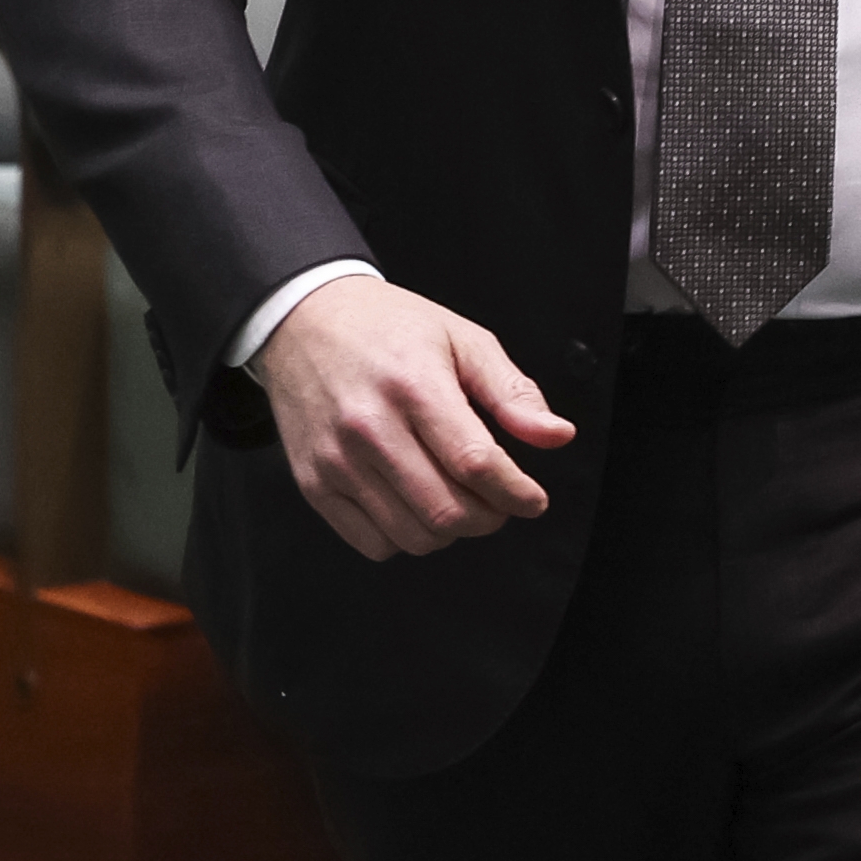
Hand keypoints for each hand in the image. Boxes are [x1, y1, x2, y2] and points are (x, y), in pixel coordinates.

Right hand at [250, 276, 577, 561]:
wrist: (303, 318)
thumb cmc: (388, 327)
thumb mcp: (461, 339)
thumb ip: (512, 392)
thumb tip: (557, 436)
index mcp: (413, 384)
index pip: (476, 463)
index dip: (517, 493)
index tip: (533, 498)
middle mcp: (369, 426)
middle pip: (446, 510)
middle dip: (490, 517)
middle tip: (498, 501)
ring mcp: (336, 460)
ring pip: (413, 536)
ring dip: (450, 531)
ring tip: (458, 500)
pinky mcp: (313, 483)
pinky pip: (373, 543)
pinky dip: (405, 538)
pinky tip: (414, 504)